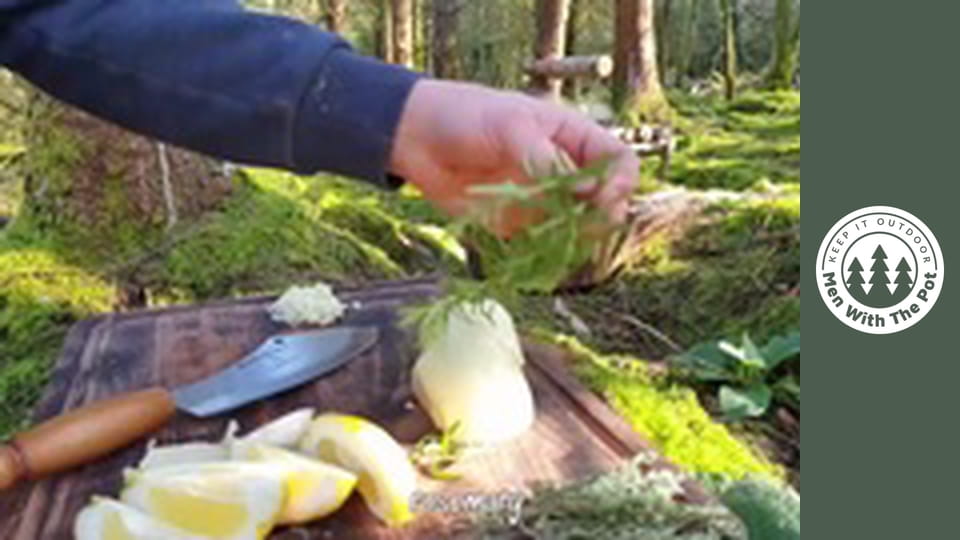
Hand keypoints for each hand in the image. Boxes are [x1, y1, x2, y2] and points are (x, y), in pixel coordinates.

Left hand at [388, 79, 639, 236]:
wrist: (415, 139)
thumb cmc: (465, 117)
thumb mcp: (510, 127)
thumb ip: (546, 159)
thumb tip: (585, 192)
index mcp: (571, 137)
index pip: (618, 161)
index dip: (620, 182)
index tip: (602, 198)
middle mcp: (564, 170)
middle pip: (606, 201)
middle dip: (603, 218)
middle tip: (588, 229)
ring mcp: (543, 199)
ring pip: (579, 228)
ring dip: (576, 240)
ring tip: (561, 243)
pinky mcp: (518, 224)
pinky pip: (543, 245)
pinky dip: (545, 254)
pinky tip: (537, 254)